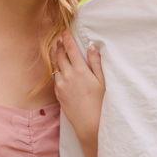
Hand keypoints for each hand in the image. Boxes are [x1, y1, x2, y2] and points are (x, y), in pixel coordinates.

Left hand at [50, 31, 105, 148]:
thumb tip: (92, 47)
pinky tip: (58, 68)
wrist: (89, 124)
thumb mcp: (102, 81)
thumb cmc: (100, 103)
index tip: (64, 31)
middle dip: (59, 45)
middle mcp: (68, 76)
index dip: (67, 39)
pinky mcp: (58, 94)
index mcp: (80, 71)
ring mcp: (61, 85)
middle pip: (59, 56)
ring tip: (56, 49)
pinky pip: (55, 78)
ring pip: (55, 66)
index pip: (71, 50)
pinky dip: (56, 70)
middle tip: (58, 38)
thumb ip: (96, 63)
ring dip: (55, 56)